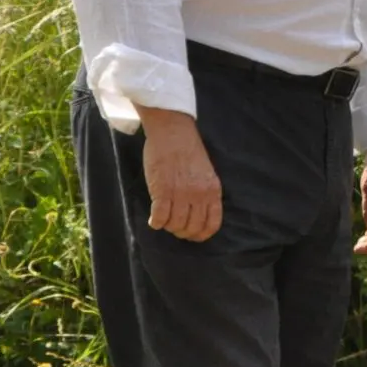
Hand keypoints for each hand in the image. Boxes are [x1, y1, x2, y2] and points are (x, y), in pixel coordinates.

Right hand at [137, 107, 222, 240]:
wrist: (173, 132)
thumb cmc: (188, 151)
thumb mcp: (206, 173)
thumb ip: (204, 193)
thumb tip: (197, 214)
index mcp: (212, 191)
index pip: (211, 224)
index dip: (201, 235)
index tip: (192, 235)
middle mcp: (198, 195)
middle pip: (192, 228)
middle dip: (182, 231)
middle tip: (174, 226)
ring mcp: (180, 194)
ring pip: (175, 225)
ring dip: (168, 226)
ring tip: (163, 219)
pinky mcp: (162, 191)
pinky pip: (160, 217)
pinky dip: (156, 222)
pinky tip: (154, 219)